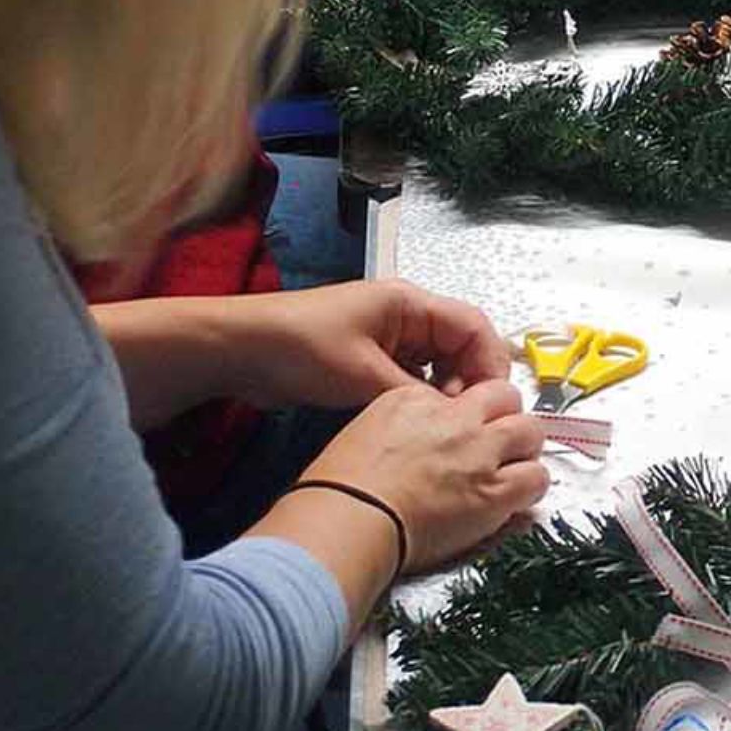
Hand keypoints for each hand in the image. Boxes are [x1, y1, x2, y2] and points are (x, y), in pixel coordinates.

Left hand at [221, 278, 517, 412]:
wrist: (239, 350)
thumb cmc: (303, 349)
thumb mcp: (364, 375)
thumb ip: (416, 396)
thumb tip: (454, 419)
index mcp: (410, 303)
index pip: (473, 326)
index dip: (489, 364)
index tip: (491, 404)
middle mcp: (405, 316)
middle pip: (460, 345)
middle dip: (470, 382)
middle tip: (466, 422)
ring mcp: (387, 337)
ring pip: (437, 364)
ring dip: (445, 393)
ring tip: (443, 427)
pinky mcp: (369, 359)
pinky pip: (412, 376)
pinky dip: (421, 397)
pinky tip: (418, 423)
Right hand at [301, 376, 553, 572]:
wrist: (349, 519)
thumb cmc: (342, 488)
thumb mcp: (366, 431)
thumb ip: (405, 423)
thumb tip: (425, 434)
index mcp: (417, 399)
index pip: (464, 390)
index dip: (475, 409)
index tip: (471, 426)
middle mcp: (455, 419)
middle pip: (507, 399)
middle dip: (508, 419)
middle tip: (499, 443)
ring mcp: (479, 453)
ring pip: (530, 433)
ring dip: (524, 450)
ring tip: (511, 469)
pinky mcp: (494, 492)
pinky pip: (536, 478)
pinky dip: (530, 486)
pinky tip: (514, 497)